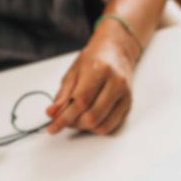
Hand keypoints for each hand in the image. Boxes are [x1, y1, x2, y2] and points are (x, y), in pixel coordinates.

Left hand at [46, 19, 139, 135]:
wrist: (117, 52)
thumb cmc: (95, 60)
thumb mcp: (73, 72)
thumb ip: (63, 95)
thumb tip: (52, 113)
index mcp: (100, 69)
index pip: (80, 101)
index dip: (64, 117)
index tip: (52, 127)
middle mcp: (116, 83)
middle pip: (92, 116)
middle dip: (74, 123)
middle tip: (65, 120)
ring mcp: (125, 96)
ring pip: (102, 126)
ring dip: (85, 127)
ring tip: (77, 118)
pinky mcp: (128, 105)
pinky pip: (110, 127)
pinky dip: (96, 128)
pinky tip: (89, 120)